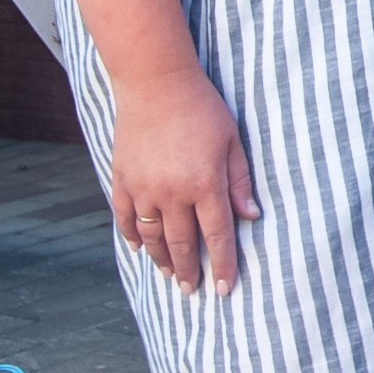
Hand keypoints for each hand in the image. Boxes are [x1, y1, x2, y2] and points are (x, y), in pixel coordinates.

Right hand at [109, 65, 257, 292]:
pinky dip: (131, 236)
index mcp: (204, 183)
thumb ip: (240, 180)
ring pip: (151, 236)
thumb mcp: (231, 140)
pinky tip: (139, 248)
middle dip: (189, 271)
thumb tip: (251, 217)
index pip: (217, 235)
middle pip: (182, 243)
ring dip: (161, 259)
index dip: (222, 265)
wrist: (154, 81)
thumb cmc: (201, 108)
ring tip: (170, 275)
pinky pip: (124, 217)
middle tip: (193, 290)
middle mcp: (172, 192)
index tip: (224, 290)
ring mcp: (143, 187)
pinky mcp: (122, 178)